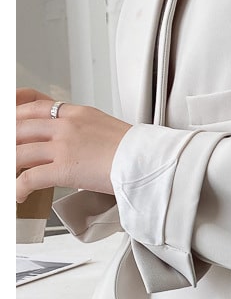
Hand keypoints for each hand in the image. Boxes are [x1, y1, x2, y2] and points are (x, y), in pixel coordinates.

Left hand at [16, 89, 131, 202]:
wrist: (149, 161)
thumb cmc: (138, 150)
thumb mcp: (109, 128)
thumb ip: (88, 130)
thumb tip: (81, 143)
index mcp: (79, 113)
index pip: (36, 104)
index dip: (15, 111)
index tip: (10, 117)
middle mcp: (67, 125)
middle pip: (20, 127)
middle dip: (10, 141)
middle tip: (10, 152)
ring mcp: (64, 146)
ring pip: (19, 152)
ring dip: (10, 166)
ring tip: (10, 175)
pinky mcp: (64, 168)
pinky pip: (30, 177)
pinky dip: (18, 187)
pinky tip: (19, 194)